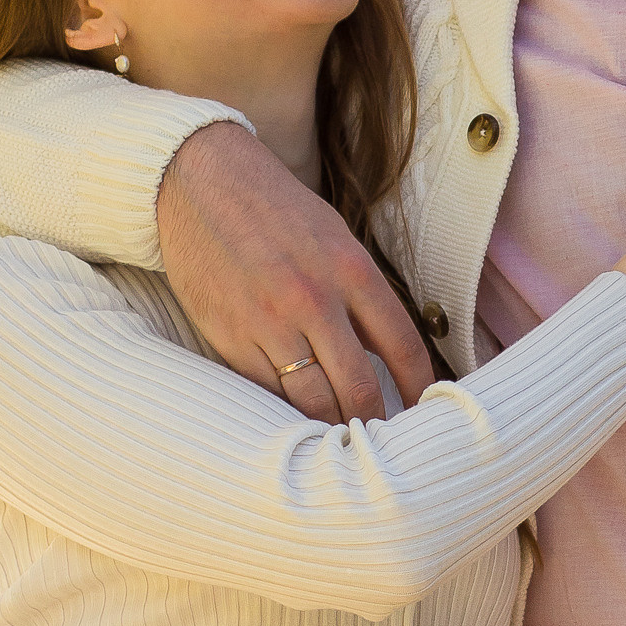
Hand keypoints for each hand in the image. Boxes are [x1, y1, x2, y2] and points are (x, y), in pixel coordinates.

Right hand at [155, 121, 435, 426]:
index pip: (402, 345)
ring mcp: (267, 322)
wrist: (199, 181)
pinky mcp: (228, 337)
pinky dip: (284, 412)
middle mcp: (312, 299)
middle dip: (375, 422)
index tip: (426, 410)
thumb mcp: (334, 237)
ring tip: (343, 444)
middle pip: (358, 387)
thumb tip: (385, 353)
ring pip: (311, 401)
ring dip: (330, 427)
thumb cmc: (274, 210)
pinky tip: (295, 422)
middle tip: (382, 441)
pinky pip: (265, 393)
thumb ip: (361, 293)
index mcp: (350, 269)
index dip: (420, 387)